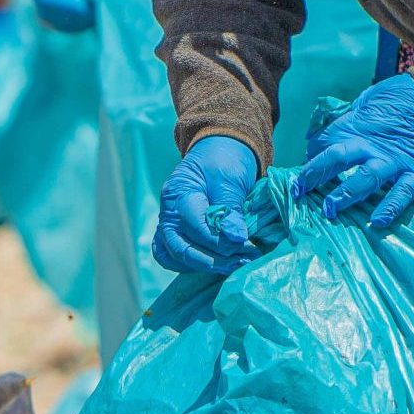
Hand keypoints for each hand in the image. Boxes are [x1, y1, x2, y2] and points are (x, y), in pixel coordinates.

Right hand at [153, 135, 260, 274]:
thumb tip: (236, 239)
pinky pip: (172, 255)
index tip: (245, 245)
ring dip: (203, 265)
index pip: (194, 226)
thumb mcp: (230, 179)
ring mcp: (169, 221)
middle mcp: (168, 210)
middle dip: (211, 260)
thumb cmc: (226, 160)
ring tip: (232, 265)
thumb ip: (230, 209)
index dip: (218, 241)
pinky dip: (189, 264)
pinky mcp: (176, 229)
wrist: (221, 148)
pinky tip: (214, 265)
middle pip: (179, 247)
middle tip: (241, 261)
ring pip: (173, 256)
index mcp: (178, 193)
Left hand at [292, 74, 413, 230]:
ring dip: (346, 195)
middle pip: (337, 158)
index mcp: (358, 124)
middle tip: (300, 192)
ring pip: (365, 179)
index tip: (300, 174)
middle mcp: (372, 143)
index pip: (325, 142)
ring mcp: (394, 160)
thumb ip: (351, 118)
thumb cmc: (404, 98)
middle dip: (316, 175)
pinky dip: (389, 207)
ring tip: (330, 210)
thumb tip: (327, 134)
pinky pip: (401, 193)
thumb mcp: (371, 100)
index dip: (311, 158)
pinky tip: (377, 222)